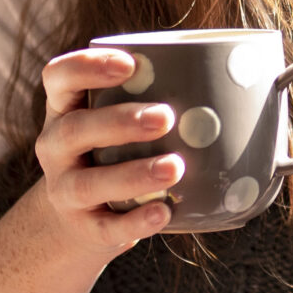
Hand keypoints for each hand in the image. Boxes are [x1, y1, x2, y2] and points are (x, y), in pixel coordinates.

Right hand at [19, 47, 186, 259]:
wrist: (77, 220)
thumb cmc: (112, 154)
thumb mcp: (114, 125)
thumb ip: (152, 99)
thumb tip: (236, 80)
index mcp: (64, 110)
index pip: (59, 77)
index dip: (87, 66)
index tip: (129, 64)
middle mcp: (55, 147)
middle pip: (75, 129)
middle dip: (120, 121)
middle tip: (165, 117)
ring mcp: (64, 191)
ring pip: (88, 183)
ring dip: (133, 174)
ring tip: (174, 167)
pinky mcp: (83, 228)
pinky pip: (106, 227)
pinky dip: (136, 221)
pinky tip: (164, 213)